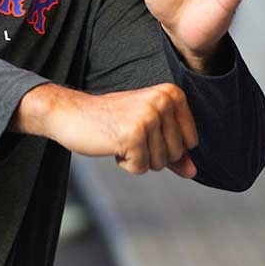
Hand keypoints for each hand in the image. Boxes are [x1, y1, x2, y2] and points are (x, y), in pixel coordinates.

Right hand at [14, 83, 198, 177]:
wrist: (71, 113)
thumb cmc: (111, 120)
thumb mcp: (147, 130)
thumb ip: (173, 150)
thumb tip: (193, 172)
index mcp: (172, 93)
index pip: (190, 141)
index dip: (166, 145)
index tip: (143, 129)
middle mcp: (163, 101)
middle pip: (176, 153)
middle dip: (151, 153)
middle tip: (128, 133)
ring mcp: (148, 117)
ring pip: (160, 163)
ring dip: (138, 158)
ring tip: (120, 137)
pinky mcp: (133, 135)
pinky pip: (141, 168)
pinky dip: (125, 163)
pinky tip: (112, 144)